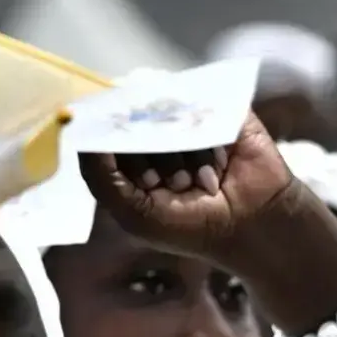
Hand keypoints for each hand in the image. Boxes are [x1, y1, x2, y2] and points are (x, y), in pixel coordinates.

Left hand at [78, 111, 297, 273]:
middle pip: (137, 119)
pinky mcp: (224, 112)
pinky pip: (204, 108)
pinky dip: (210, 145)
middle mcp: (160, 134)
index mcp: (134, 155)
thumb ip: (99, 177)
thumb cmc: (192, 227)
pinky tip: (219, 172)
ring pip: (170, 115)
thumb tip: (83, 131)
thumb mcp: (133, 211)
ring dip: (187, 159)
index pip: (109, 131)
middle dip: (156, 158)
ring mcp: (192, 121)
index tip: (144, 179)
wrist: (253, 228)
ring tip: (201, 187)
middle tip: (176, 188)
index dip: (120, 150)